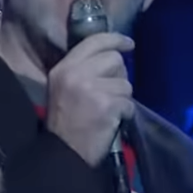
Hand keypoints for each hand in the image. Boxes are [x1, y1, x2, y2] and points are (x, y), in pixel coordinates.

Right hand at [46, 32, 134, 166]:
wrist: (63, 152)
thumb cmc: (64, 122)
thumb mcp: (63, 88)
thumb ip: (81, 70)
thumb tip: (112, 57)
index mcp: (63, 68)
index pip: (94, 41)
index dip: (115, 40)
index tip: (128, 44)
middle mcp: (76, 73)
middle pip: (114, 59)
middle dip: (118, 75)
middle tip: (110, 92)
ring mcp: (92, 88)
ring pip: (125, 83)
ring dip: (122, 97)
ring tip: (108, 110)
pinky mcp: (107, 104)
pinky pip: (129, 102)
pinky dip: (125, 113)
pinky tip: (112, 121)